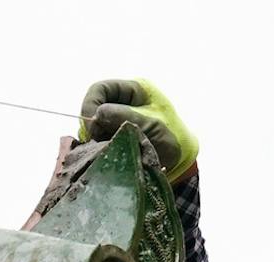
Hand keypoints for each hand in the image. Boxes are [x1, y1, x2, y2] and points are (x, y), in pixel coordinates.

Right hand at [79, 78, 198, 181]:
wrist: (181, 160)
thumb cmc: (173, 138)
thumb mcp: (152, 125)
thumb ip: (126, 117)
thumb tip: (98, 114)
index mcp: (134, 90)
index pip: (100, 89)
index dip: (91, 105)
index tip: (93, 128)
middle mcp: (122, 102)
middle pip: (93, 108)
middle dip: (93, 126)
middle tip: (100, 143)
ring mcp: (116, 120)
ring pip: (93, 127)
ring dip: (96, 140)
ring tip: (109, 150)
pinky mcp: (113, 137)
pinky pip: (97, 140)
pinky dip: (99, 148)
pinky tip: (109, 155)